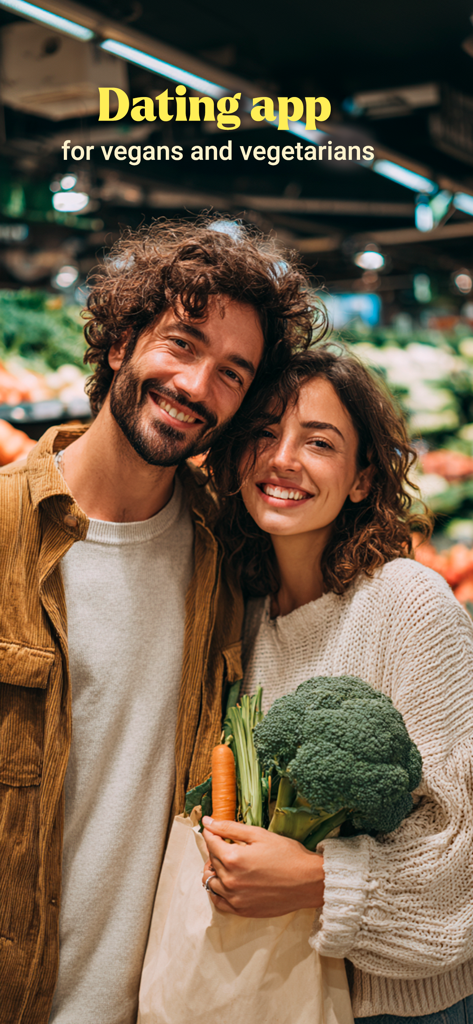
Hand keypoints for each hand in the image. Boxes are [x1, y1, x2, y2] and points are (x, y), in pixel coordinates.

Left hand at [201, 816, 323, 916]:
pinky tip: (228, 882)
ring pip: (210, 882)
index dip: (211, 832)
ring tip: (228, 863)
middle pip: (211, 861)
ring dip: (214, 870)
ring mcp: (234, 898)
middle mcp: (229, 880)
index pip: (211, 842)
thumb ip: (230, 828)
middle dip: (216, 849)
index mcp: (233, 858)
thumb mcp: (259, 834)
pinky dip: (218, 891)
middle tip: (228, 844)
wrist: (308, 882)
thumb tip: (208, 822)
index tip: (213, 829)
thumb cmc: (287, 855)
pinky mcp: (241, 910)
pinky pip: (218, 902)